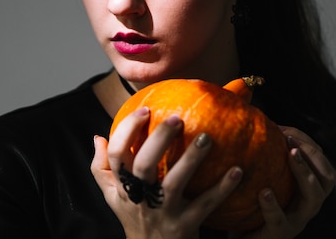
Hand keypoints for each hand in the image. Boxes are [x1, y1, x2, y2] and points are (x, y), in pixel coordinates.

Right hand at [91, 107, 242, 238]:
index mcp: (123, 188)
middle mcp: (140, 199)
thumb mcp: (114, 197)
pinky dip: (222, 188)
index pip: (116, 156)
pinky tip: (237, 170)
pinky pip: (205, 205)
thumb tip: (98, 137)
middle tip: (177, 118)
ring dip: (191, 159)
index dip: (126, 131)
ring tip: (207, 137)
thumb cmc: (135, 218)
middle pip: (143, 166)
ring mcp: (163, 213)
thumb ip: (103, 168)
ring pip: (174, 183)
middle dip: (159, 140)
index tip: (145, 109)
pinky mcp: (184, 226)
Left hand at [234, 127, 335, 238]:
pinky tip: (264, 192)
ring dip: (304, 173)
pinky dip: (273, 205)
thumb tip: (254, 118)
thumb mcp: (266, 176)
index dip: (307, 142)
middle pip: (328, 177)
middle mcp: (308, 204)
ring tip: (289, 156)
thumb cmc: (255, 204)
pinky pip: (280, 221)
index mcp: (308, 188)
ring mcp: (296, 220)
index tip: (285, 131)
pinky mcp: (279, 234)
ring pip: (314, 198)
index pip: (321, 161)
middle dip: (312, 155)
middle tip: (292, 142)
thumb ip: (267, 154)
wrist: (245, 237)